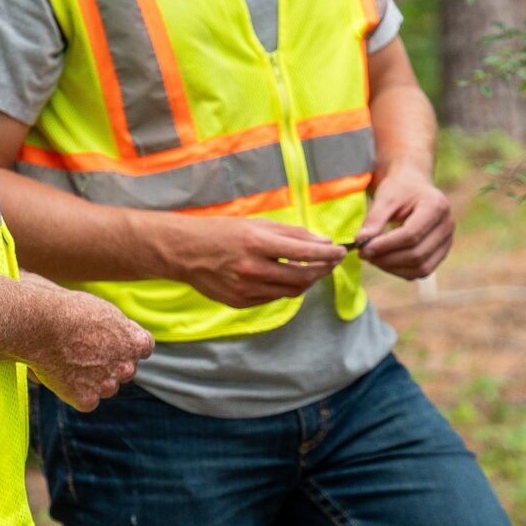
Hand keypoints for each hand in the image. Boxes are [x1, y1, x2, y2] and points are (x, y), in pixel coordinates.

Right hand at [26, 289, 152, 411]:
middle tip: (83, 352)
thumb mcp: (105, 313)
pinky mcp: (87, 400)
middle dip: (110, 365)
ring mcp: (108, 386)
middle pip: (124, 371)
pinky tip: (62, 375)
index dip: (125, 346)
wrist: (42, 324)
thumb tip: (116, 343)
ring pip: (105, 388)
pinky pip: (86, 401)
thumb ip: (118, 332)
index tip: (110, 342)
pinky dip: (75, 393)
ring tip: (68, 361)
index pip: (143, 350)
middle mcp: (128, 367)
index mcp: (137, 343)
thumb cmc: (69, 311)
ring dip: (93, 381)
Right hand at [166, 217, 346, 307]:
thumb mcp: (256, 223)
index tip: (341, 251)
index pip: (306, 252)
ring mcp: (246, 289)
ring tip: (314, 269)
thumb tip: (323, 242)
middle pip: (303, 276)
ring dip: (308, 280)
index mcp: (257, 243)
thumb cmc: (221, 232)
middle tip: (332, 262)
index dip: (329, 254)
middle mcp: (252, 269)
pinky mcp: (241, 302)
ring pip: (291, 291)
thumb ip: (290, 233)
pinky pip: (274, 298)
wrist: (184, 251)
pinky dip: (286, 288)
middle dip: (323, 270)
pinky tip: (288, 277)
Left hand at [355, 167, 452, 280]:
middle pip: (417, 254)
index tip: (363, 248)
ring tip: (373, 258)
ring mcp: (447, 241)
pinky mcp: (441, 253)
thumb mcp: (385, 197)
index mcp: (436, 206)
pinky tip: (385, 262)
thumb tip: (361, 242)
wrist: (414, 186)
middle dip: (387, 259)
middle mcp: (447, 225)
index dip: (386, 245)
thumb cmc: (400, 188)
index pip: (411, 234)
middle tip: (364, 254)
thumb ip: (374, 219)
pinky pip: (422, 271)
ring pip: (421, 268)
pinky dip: (401, 271)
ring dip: (393, 268)